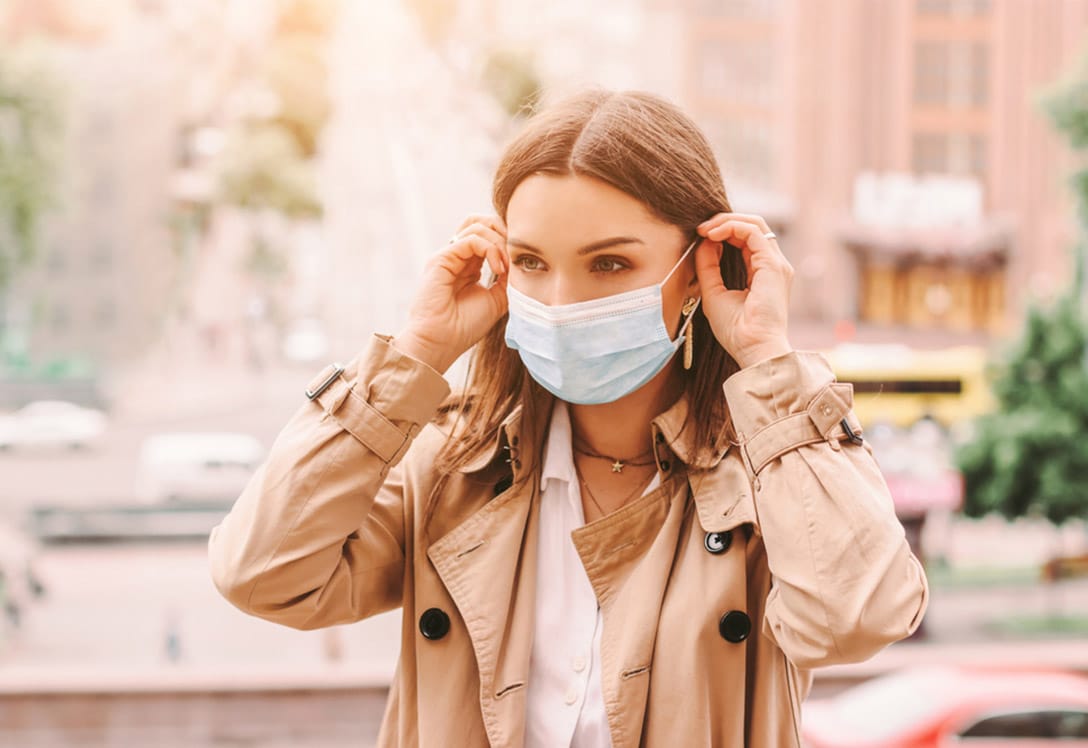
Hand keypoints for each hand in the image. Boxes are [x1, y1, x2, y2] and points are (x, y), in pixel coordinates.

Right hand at [394, 214, 508, 372]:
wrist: (441, 343)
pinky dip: (490, 249)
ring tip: (505, 266)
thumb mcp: (496, 299)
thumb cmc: (464, 327)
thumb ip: (506, 278)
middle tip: (516, 253)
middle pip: (480, 222)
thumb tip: (520, 260)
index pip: (488, 235)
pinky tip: (498, 268)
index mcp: (468, 266)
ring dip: (499, 242)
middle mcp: (456, 257)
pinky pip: (471, 239)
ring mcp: (448, 256)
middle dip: (503, 231)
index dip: (507, 240)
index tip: (521, 260)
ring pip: (477, 226)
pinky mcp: (441, 258)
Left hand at [693, 213, 793, 368]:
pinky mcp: (773, 264)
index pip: (745, 239)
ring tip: (705, 230)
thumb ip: (709, 267)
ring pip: (754, 223)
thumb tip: (703, 242)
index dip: (723, 232)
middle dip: (724, 221)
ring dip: (726, 221)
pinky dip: (731, 227)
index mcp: (762, 272)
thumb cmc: (736, 331)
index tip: (700, 236)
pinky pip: (753, 232)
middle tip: (701, 228)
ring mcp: (775, 263)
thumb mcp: (714, 292)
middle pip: (752, 226)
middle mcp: (773, 265)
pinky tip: (713, 235)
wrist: (753, 349)